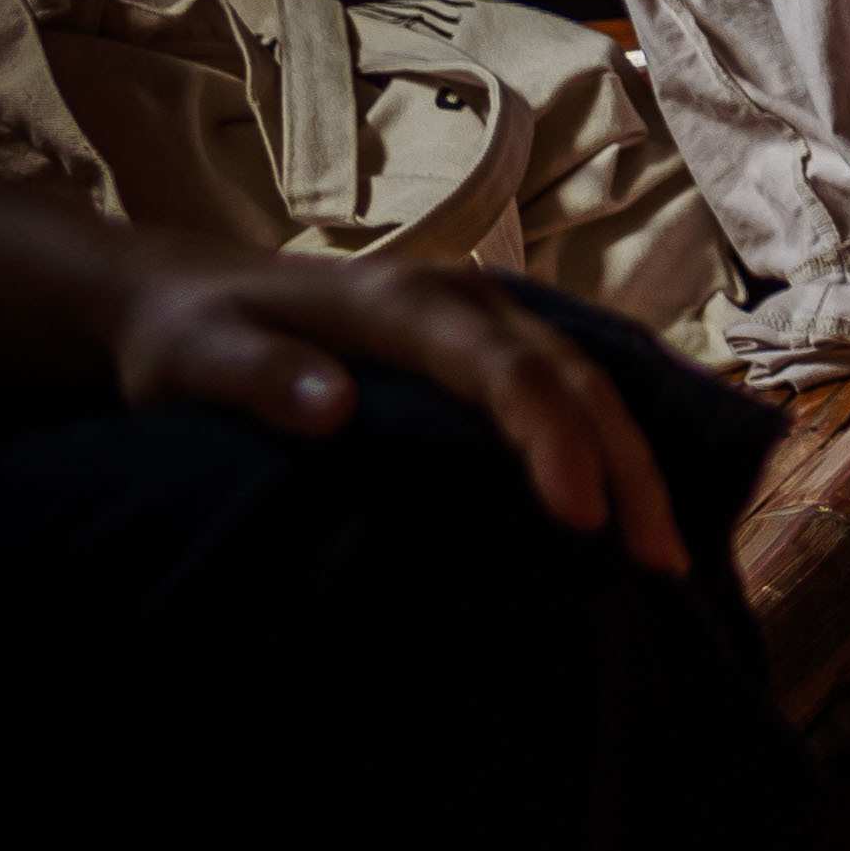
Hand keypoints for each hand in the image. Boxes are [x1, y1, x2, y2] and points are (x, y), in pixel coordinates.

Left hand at [106, 250, 692, 576]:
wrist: (187, 294)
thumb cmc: (189, 337)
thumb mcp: (194, 359)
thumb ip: (257, 377)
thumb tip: (333, 407)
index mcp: (403, 302)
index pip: (504, 369)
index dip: (551, 438)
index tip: (579, 517)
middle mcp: (464, 297)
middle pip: (572, 376)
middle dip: (624, 463)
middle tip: (657, 556)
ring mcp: (487, 314)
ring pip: (588, 380)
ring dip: (634, 459)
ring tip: (662, 549)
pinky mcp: (489, 342)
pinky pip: (574, 384)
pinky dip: (613, 442)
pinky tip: (633, 501)